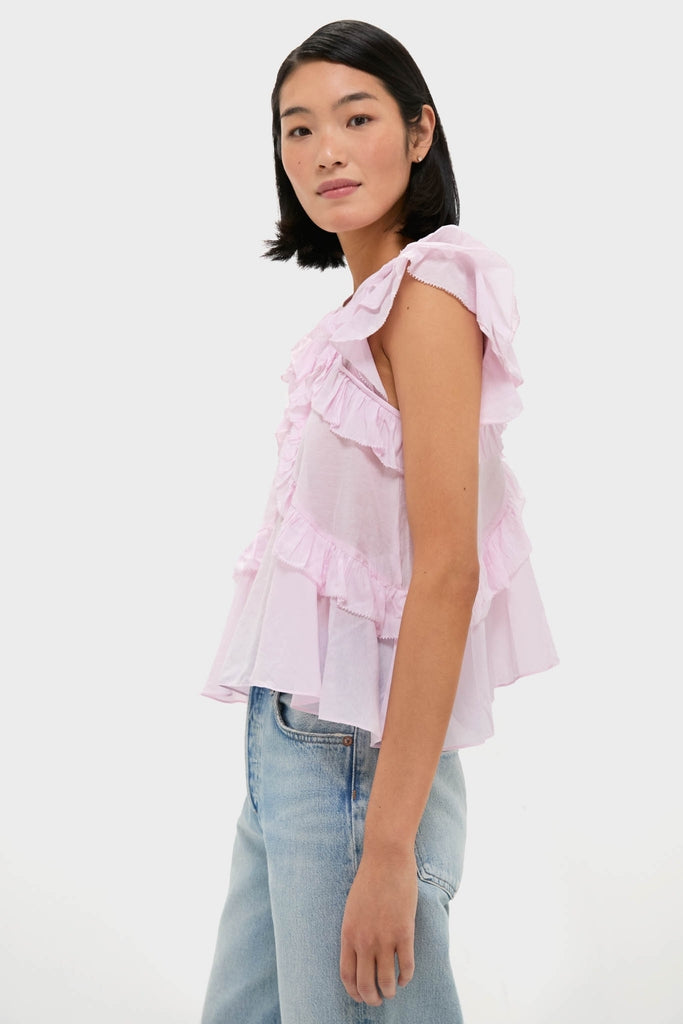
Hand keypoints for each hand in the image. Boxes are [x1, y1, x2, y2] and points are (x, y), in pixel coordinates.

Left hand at [339, 848, 417, 1004]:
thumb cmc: (369, 880)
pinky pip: (406, 966)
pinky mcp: (404, 932)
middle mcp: (364, 940)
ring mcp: (385, 937)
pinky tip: (404, 978)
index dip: (353, 991)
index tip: (360, 996)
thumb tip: (359, 954)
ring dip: (389, 992)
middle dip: (371, 998)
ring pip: (386, 980)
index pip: (347, 975)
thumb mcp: (352, 908)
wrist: (386, 859)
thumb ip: (354, 932)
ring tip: (391, 992)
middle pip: (365, 983)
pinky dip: (405, 977)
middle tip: (377, 1000)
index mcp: (348, 934)